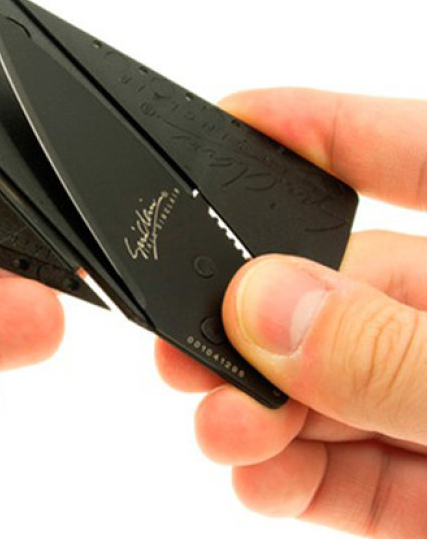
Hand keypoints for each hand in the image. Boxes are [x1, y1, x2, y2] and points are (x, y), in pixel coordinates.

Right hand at [155, 89, 426, 537]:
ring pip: (333, 380)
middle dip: (255, 314)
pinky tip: (256, 475)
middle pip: (343, 286)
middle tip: (186, 343)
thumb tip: (267, 305)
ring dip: (264, 405)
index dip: (323, 125)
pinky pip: (352, 465)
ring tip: (220, 429)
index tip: (238, 116)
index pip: (414, 151)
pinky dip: (298, 472)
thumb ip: (398, 352)